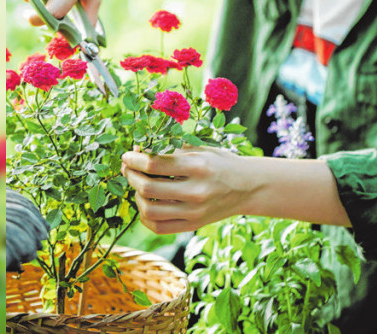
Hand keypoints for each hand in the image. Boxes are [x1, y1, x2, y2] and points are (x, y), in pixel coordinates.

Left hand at [121, 145, 258, 234]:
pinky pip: (158, 227)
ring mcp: (194, 212)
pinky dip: (145, 216)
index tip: (128, 155)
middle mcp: (196, 191)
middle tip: (128, 168)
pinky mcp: (193, 226)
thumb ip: (171, 149)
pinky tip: (146, 203)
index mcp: (198, 166)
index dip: (134, 159)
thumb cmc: (221, 163)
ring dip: (136, 196)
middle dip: (131, 176)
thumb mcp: (201, 149)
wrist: (249, 187)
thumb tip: (139, 152)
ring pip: (149, 210)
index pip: (154, 164)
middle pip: (148, 188)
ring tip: (137, 185)